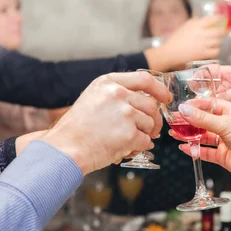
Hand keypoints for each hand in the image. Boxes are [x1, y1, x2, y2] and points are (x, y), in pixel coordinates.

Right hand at [42, 72, 170, 174]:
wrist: (65, 149)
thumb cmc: (77, 129)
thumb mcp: (94, 98)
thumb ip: (118, 95)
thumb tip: (149, 103)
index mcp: (109, 83)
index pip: (145, 79)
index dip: (159, 89)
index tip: (166, 98)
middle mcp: (118, 94)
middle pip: (151, 105)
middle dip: (153, 121)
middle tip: (150, 132)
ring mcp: (125, 113)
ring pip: (150, 124)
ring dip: (144, 136)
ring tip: (126, 142)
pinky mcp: (129, 134)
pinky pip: (145, 141)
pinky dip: (138, 148)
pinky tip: (123, 151)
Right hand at [146, 16, 225, 70]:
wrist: (170, 52)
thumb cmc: (176, 39)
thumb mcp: (185, 26)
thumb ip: (195, 22)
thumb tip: (204, 20)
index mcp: (197, 25)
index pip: (212, 19)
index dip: (219, 18)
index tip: (222, 18)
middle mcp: (202, 34)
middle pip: (219, 31)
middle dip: (224, 31)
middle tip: (224, 31)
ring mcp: (204, 45)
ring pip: (218, 41)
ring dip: (219, 40)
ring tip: (217, 41)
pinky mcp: (203, 54)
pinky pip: (216, 51)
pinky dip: (217, 50)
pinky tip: (214, 49)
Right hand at [171, 99, 230, 184]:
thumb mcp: (226, 124)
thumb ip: (203, 118)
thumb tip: (184, 109)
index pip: (208, 105)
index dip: (193, 106)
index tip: (178, 108)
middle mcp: (228, 125)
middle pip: (203, 120)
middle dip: (188, 121)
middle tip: (172, 122)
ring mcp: (225, 141)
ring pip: (202, 136)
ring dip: (189, 135)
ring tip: (174, 134)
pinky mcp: (223, 156)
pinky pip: (205, 151)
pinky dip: (194, 150)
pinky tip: (184, 147)